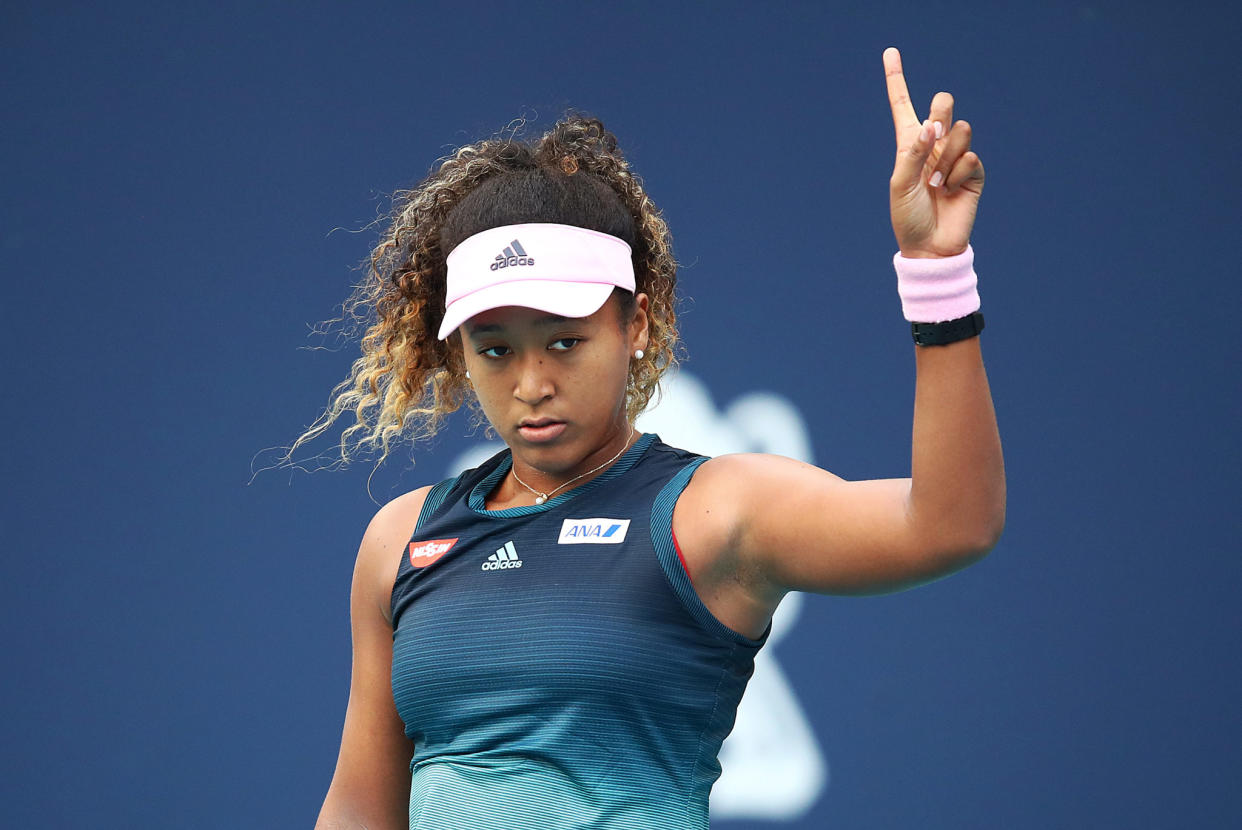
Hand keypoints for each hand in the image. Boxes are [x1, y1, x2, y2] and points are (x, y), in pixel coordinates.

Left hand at [884, 47, 984, 257]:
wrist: (929, 247)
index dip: (896, 79)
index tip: (890, 52)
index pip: (903, 106)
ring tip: (935, 183)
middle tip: (933, 134)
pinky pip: (970, 158)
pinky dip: (957, 175)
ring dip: (946, 156)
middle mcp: (933, 147)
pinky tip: (949, 192)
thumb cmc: (908, 217)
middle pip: (943, 105)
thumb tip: (931, 125)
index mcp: (908, 146)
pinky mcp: (973, 173)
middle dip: (941, 111)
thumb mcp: (899, 185)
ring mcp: (954, 158)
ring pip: (960, 130)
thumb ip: (912, 153)